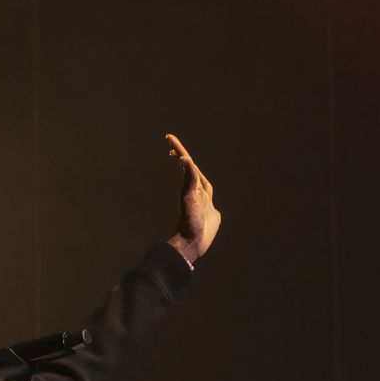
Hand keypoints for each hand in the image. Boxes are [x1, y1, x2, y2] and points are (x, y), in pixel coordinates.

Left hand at [164, 133, 219, 264]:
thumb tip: (184, 158)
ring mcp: (204, 202)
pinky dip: (207, 190)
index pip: (185, 162)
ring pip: (199, 181)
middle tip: (172, 145)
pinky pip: (209, 197)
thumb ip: (189, 179)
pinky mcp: (211, 212)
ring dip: (193, 171)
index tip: (168, 137)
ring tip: (187, 162)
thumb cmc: (189, 222)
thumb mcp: (189, 198)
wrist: (192, 243)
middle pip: (190, 169)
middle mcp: (197, 191)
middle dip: (182, 156)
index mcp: (191, 186)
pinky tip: (205, 192)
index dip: (179, 148)